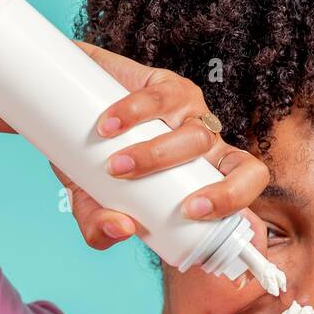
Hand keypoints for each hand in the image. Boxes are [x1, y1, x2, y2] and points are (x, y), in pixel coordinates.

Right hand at [49, 40, 269, 266]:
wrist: (69, 115)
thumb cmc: (91, 168)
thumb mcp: (92, 206)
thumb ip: (100, 229)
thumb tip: (121, 229)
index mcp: (205, 177)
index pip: (245, 187)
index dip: (235, 203)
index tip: (196, 217)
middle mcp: (207, 146)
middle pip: (235, 166)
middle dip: (220, 193)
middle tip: (183, 210)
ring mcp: (190, 112)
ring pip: (196, 136)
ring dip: (156, 156)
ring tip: (115, 168)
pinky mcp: (166, 84)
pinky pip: (160, 98)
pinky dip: (133, 113)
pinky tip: (108, 127)